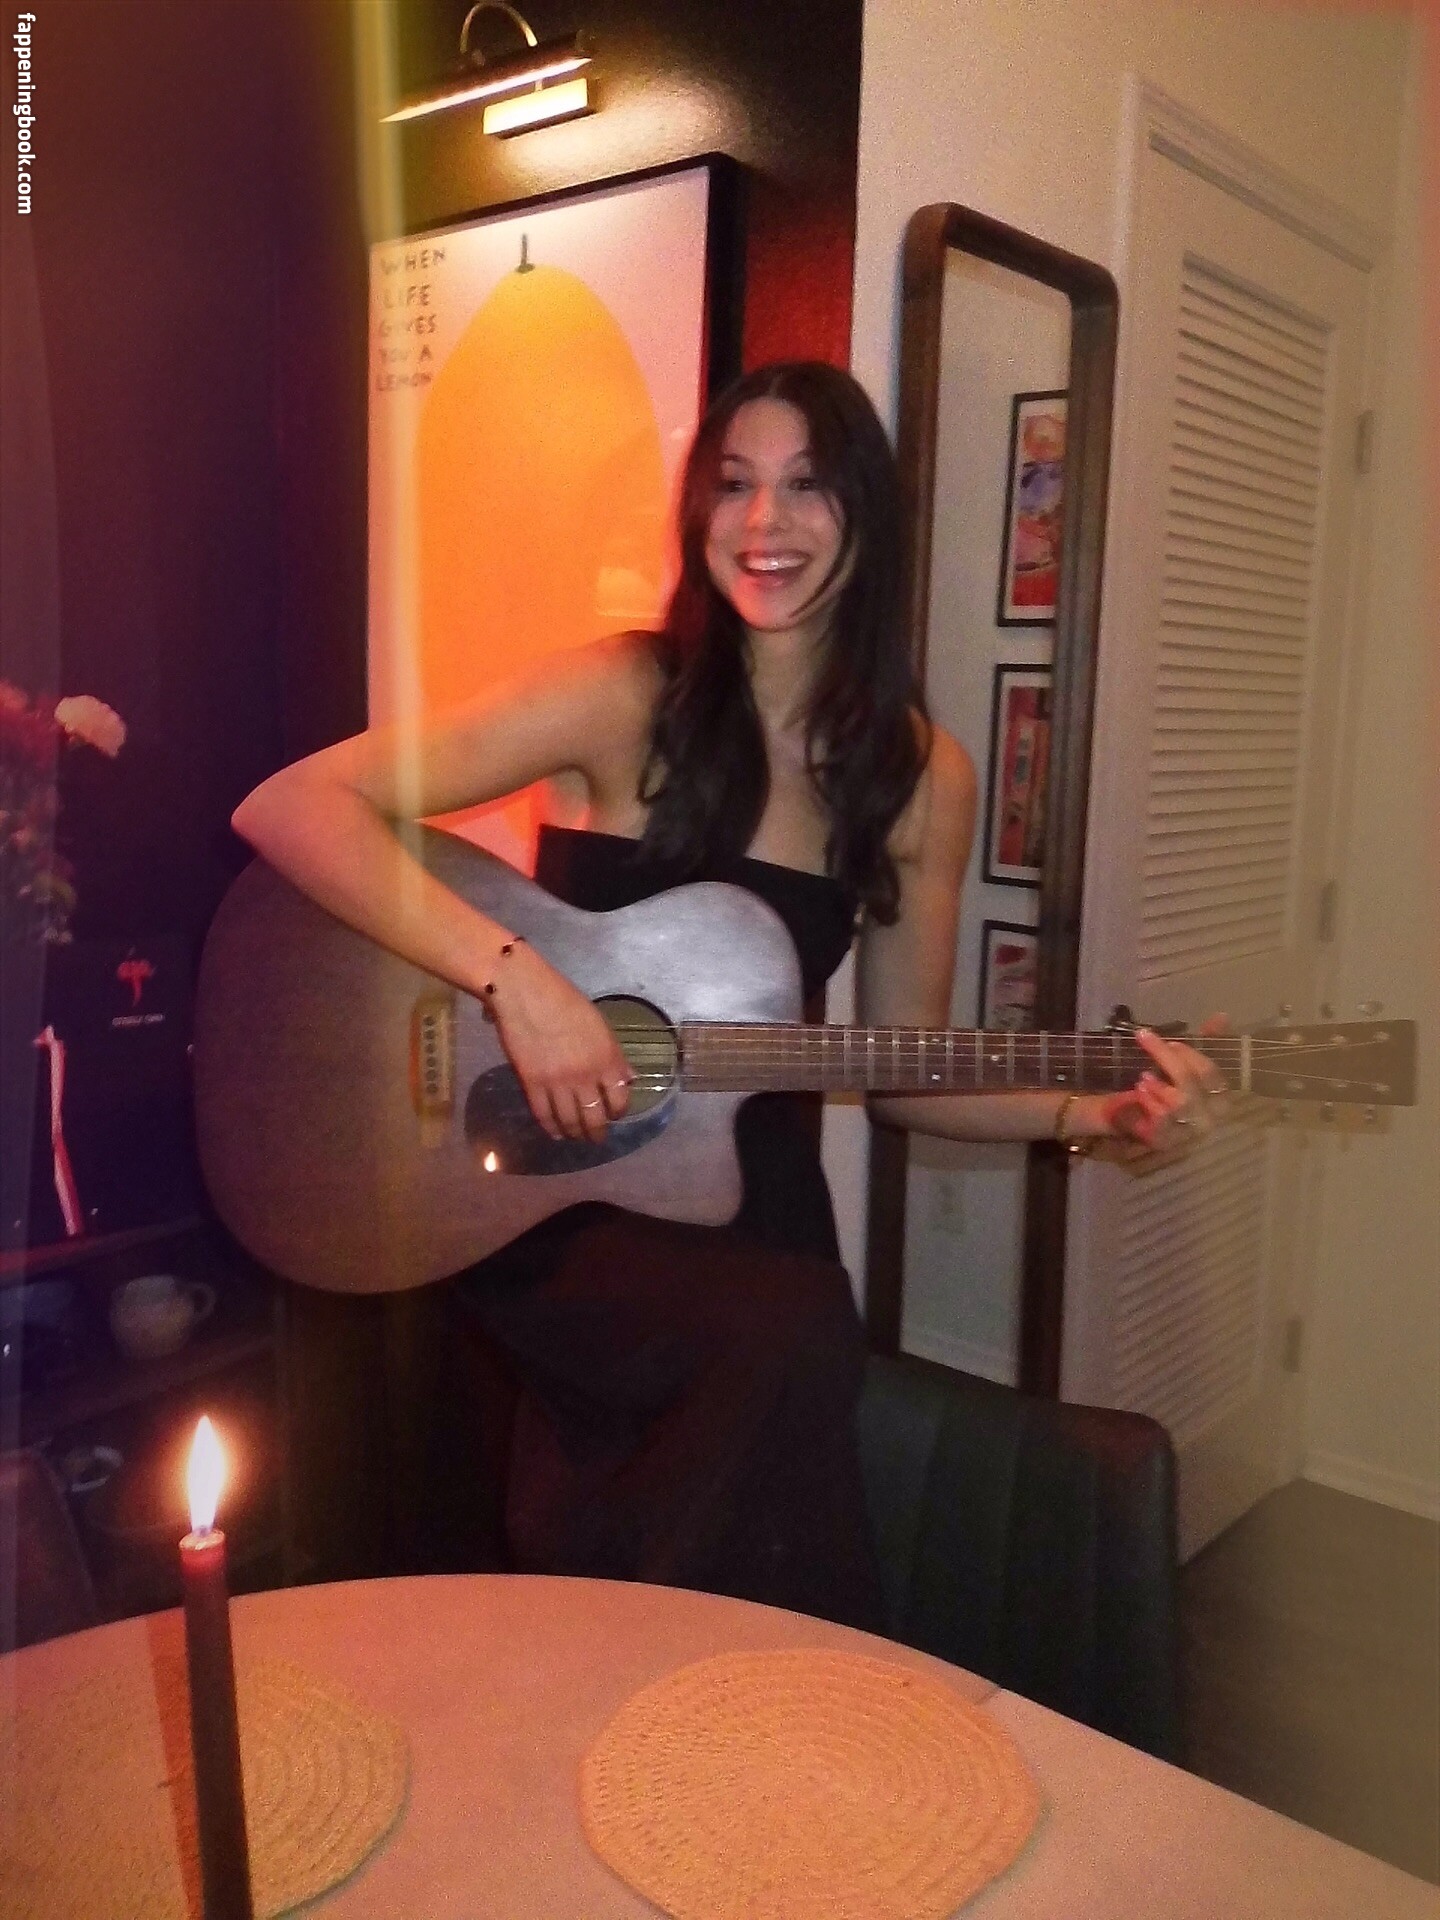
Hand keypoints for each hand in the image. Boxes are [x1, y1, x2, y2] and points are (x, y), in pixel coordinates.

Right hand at [483, 943, 631, 1142]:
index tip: (614, 1114)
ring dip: (575, 1133)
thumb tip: (629, 1078)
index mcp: (607, 1057)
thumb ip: (614, 1055)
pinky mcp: (531, 1084)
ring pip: (570, 1122)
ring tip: (575, 1137)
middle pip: (595, 1118)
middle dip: (597, 1133)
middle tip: (595, 1138)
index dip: (618, 1112)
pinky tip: (554, 1132)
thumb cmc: (564, 1000)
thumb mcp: (599, 1024)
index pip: (620, 1099)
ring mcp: (558, 1082)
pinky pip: (544, 1115)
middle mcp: (586, 1075)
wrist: (524, 991)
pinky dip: (550, 1128)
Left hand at [1095, 1018, 1229, 1160]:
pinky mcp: (1166, 1142)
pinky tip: (1140, 1092)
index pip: (1212, 1075)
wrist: (1136, 1116)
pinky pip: (1160, 1121)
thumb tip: (1222, 1016)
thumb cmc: (1168, 1086)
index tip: (1171, 1041)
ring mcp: (1187, 1133)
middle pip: (1191, 1086)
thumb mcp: (1186, 1062)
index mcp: (1219, 1098)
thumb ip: (1206, 1041)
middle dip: (1167, 1059)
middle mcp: (1209, 1118)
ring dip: (1158, 1085)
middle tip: (1145, 1039)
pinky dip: (1149, 1102)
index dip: (1191, 1055)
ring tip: (1143, 1076)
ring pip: (1178, 1104)